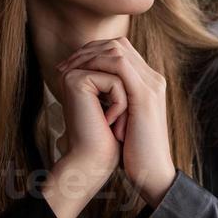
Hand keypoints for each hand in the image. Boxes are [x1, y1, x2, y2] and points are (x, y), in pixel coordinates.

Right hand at [41, 66, 125, 217]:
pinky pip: (115, 82)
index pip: (120, 67)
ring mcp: (74, 74)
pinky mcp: (77, 81)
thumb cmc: (109, 139)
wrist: (95, 162)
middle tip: (117, 121)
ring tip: (114, 123)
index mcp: (83, 73)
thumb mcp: (119, 103)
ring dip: (124, 101)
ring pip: (119, 73)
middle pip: (121, 67)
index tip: (118, 117)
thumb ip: (122, 79)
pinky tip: (107, 123)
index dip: (130, 90)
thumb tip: (133, 62)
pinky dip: (120, 105)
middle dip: (127, 94)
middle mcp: (75, 70)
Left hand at [57, 37, 176, 206]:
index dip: (93, 53)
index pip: (120, 51)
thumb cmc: (134, 153)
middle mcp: (152, 79)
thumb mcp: (121, 121)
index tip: (70, 66)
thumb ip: (112, 104)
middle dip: (87, 50)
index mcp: (147, 84)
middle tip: (65, 65)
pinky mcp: (144, 95)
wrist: (152, 172)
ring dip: (88, 56)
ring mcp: (151, 85)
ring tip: (69, 70)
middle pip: (118, 45)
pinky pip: (118, 65)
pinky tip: (80, 75)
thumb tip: (90, 95)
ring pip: (117, 50)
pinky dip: (96, 66)